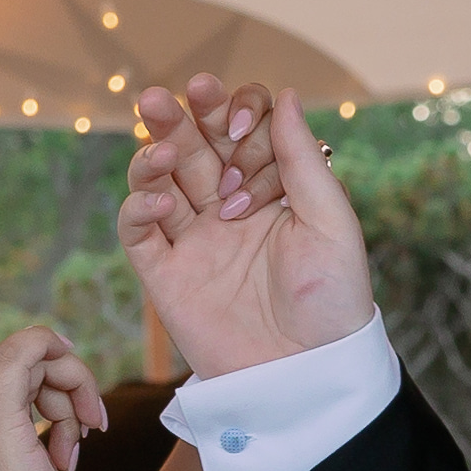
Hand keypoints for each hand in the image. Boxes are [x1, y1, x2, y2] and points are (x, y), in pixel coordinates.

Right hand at [121, 75, 375, 377]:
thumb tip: (285, 94)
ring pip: (159, 182)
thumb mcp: (331, 222)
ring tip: (161, 146)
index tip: (241, 121)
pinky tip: (158, 198)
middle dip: (180, 118)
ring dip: (152, 155)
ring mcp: (194, 241)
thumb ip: (301, 159)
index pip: (242, 133)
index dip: (236, 116)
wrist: (307, 375)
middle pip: (193, 147)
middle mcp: (228, 209)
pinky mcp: (165, 277)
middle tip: (168, 97)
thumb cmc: (332, 302)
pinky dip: (139, 208)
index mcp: (271, 190)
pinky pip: (138, 233)